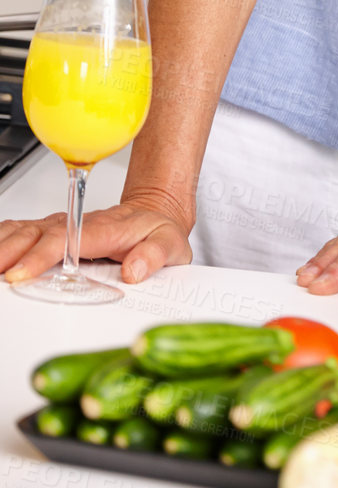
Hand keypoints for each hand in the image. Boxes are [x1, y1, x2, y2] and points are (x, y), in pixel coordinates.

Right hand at [0, 192, 192, 285]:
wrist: (155, 213)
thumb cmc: (157, 231)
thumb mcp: (171, 243)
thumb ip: (155, 255)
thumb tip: (135, 270)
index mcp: (105, 229)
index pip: (68, 240)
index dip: (41, 256)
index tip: (22, 274)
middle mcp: (79, 225)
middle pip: (38, 234)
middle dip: (11, 253)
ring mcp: (64, 227)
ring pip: (26, 230)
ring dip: (4, 245)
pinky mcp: (54, 231)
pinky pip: (23, 230)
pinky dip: (4, 238)